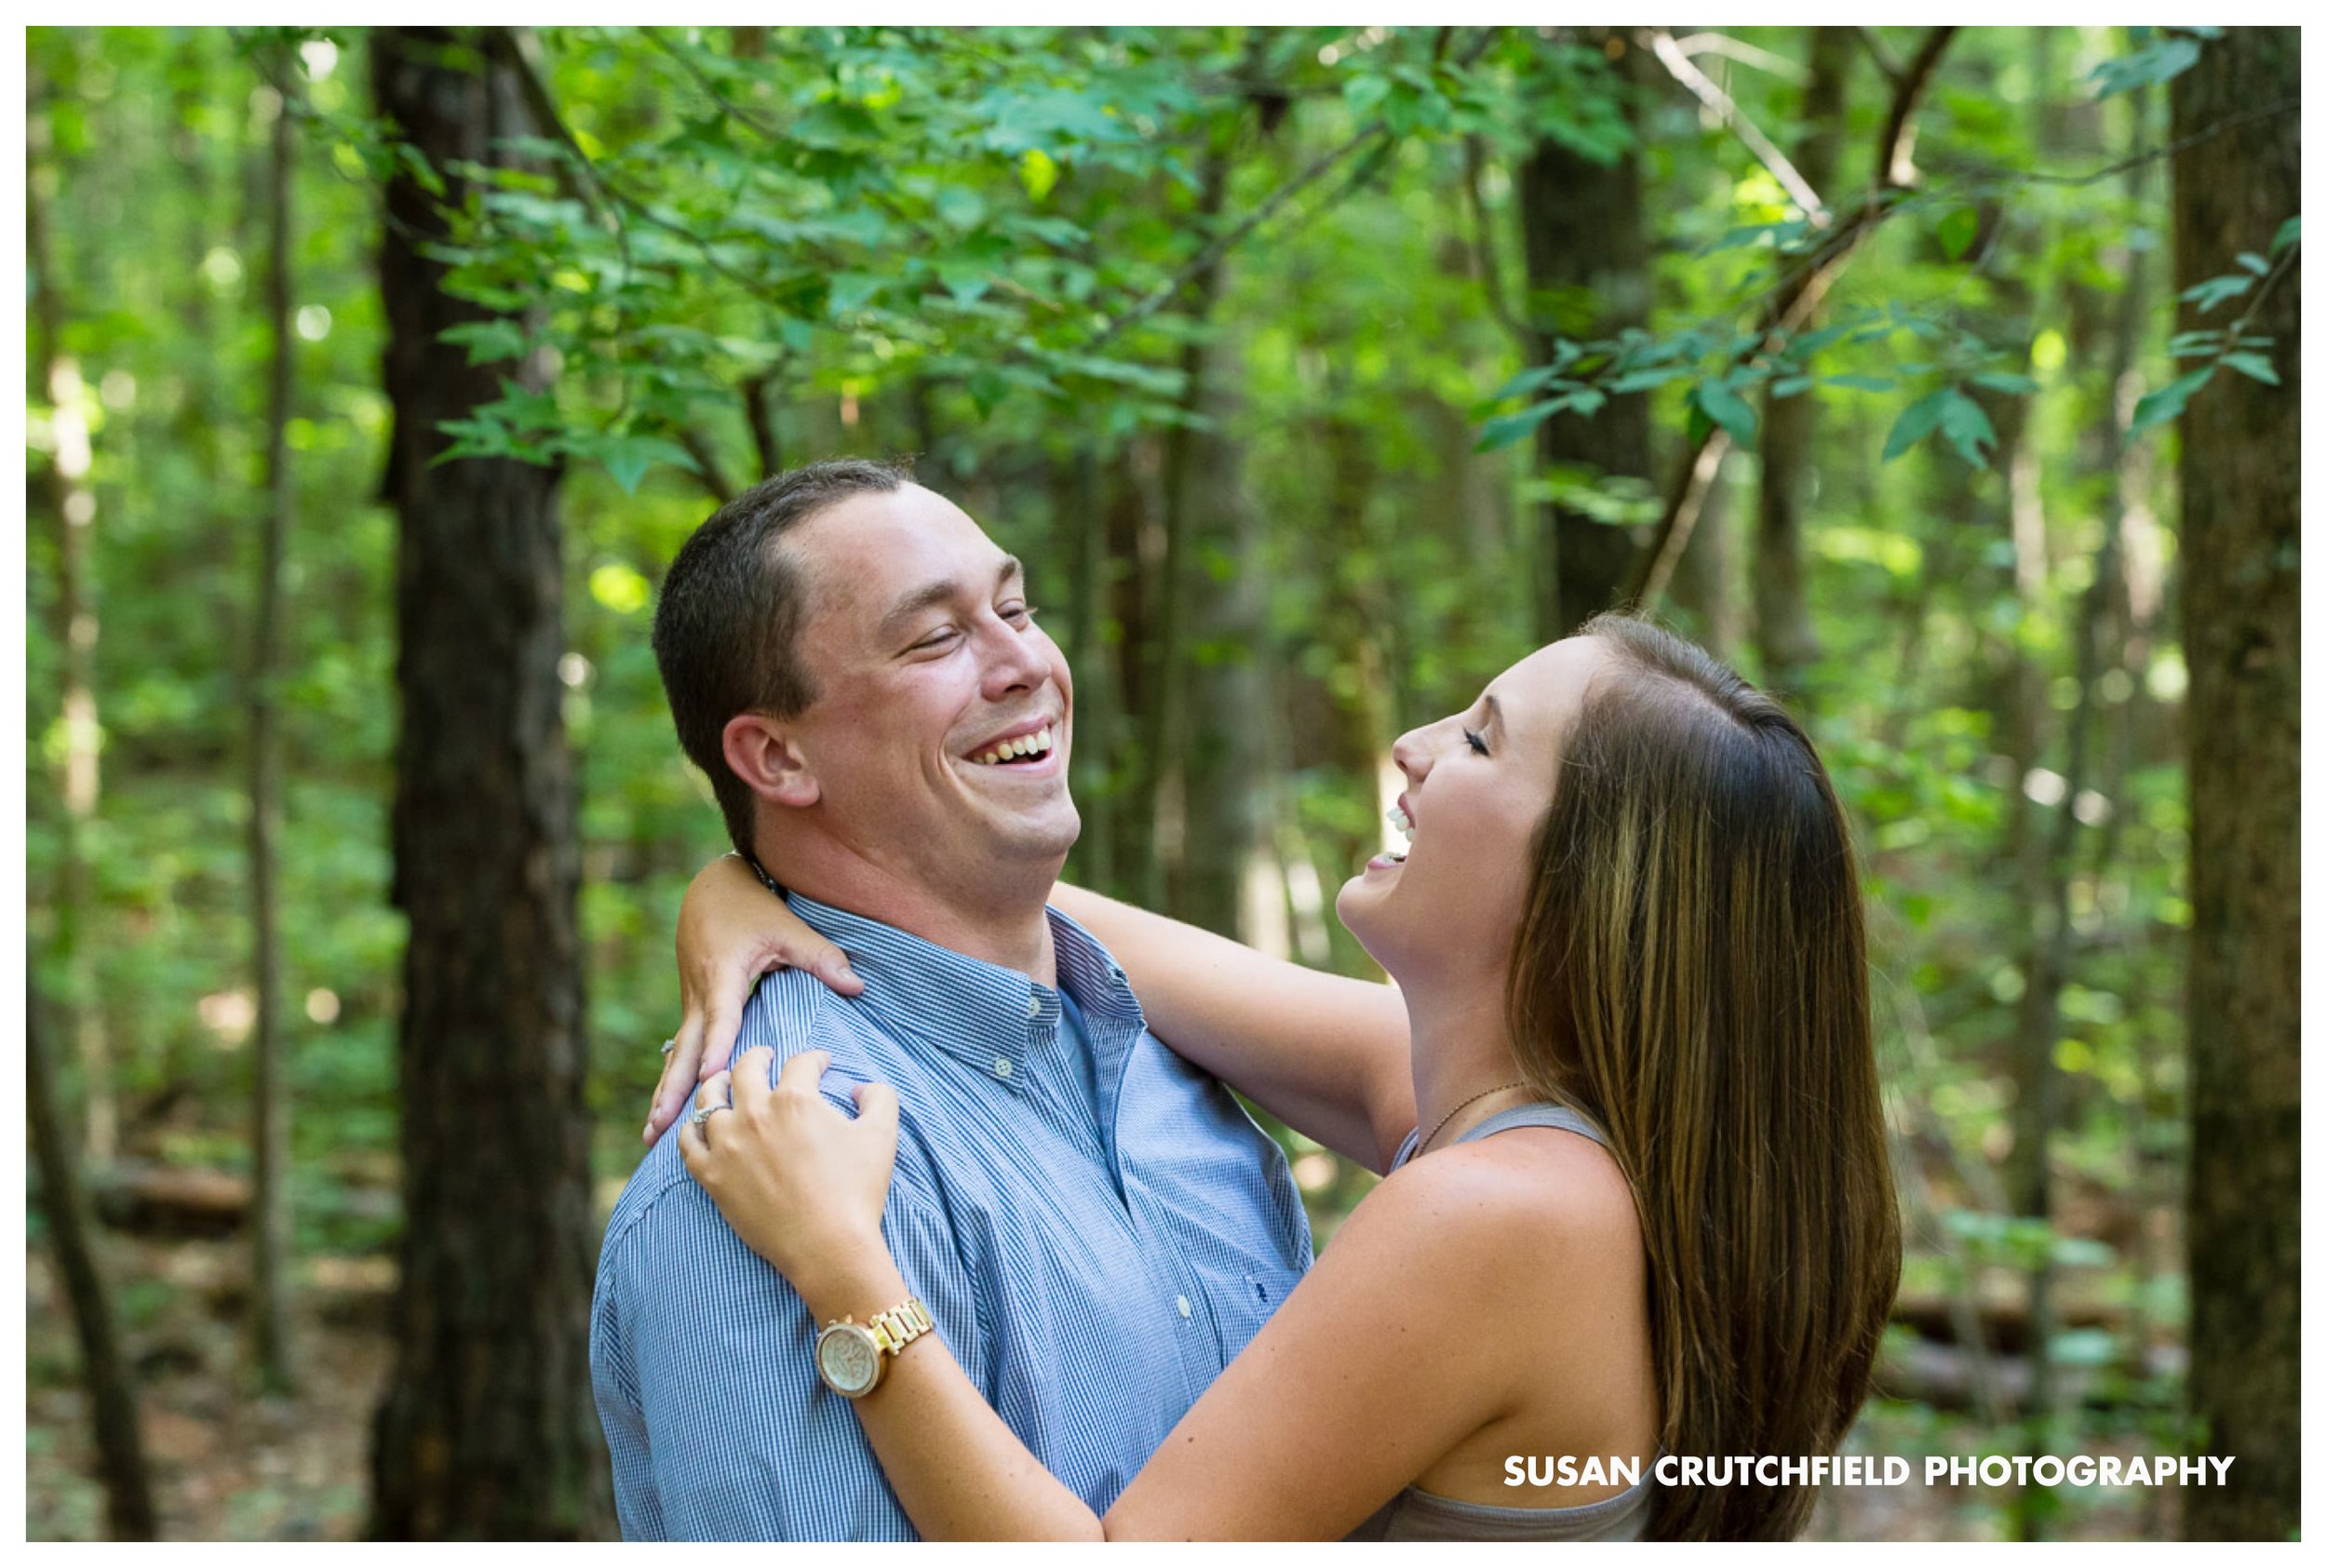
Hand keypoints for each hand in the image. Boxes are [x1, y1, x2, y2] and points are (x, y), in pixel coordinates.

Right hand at [646, 853, 864, 1141]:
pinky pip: (683, 1050)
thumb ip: (820, 957)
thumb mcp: (787, 927)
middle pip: (686, 1051)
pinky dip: (673, 1079)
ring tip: (651, 1134)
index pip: (722, 1018)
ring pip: (678, 1056)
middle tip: (659, 1129)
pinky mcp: (693, 1008)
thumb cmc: (752, 906)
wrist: (711, 888)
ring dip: (665, 1094)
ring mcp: (692, 1004)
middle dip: (673, 1091)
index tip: (713, 1078)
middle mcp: (700, 996)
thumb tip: (857, 986)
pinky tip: (666, 1111)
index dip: (719, 1047)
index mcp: (723, 976)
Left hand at [680, 1048, 899, 1295]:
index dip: (815, 1058)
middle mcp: (755, 1113)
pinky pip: (688, 1141)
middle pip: (746, 1068)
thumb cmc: (857, 1191)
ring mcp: (728, 1144)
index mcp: (796, 1099)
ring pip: (709, 1099)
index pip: (801, 1062)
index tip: (820, 1064)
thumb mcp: (883, 1135)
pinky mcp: (712, 1176)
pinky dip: (692, 1128)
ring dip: (717, 1085)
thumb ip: (880, 1096)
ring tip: (724, 1083)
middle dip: (759, 1056)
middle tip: (765, 1057)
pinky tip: (701, 1126)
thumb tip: (862, 1086)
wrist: (827, 1246)